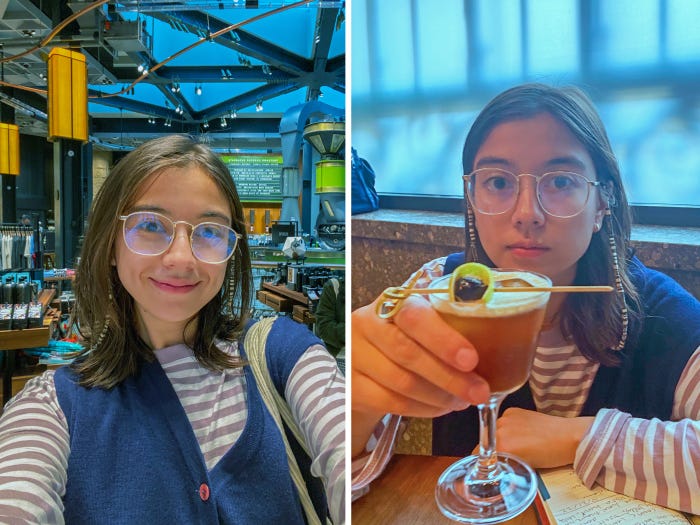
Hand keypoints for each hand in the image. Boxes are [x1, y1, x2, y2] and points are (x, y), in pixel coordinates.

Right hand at [352, 294, 489, 455]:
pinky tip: (442, 407)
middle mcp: (367, 324)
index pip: (414, 316)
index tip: (472, 359)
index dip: (443, 339)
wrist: (364, 363)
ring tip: (463, 400)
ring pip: (402, 382)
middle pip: (407, 352)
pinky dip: (423, 409)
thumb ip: (452, 324)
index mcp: (391, 302)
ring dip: (440, 396)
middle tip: (479, 391)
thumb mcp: (424, 323)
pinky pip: (393, 402)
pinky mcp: (353, 386)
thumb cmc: (406, 338)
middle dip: (449, 376)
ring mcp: (355, 356)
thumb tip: (505, 337)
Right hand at [477, 408, 593, 467]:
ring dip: (499, 436)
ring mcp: (505, 417)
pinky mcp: (512, 410)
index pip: (479, 454)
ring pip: (493, 430)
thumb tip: (495, 461)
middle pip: (486, 441)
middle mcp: (499, 428)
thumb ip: (505, 461)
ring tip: (517, 442)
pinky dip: (507, 427)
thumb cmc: (551, 455)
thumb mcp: (524, 465)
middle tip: (507, 454)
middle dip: (493, 448)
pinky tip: (521, 432)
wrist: (567, 437)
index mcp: (501, 445)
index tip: (490, 463)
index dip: (484, 460)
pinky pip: (501, 421)